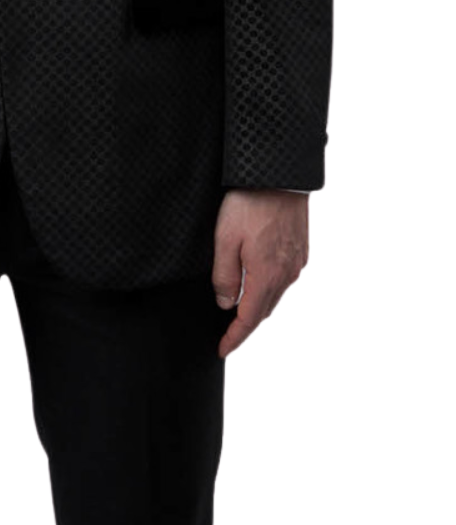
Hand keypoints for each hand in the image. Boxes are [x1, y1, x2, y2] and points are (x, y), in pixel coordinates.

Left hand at [212, 189, 308, 357]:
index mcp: (267, 275)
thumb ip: (224, 276)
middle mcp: (286, 274)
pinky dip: (270, 287)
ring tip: (239, 309)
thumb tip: (225, 303)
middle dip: (245, 324)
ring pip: (275, 295)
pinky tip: (258, 281)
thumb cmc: (249, 203)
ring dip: (258, 305)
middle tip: (226, 332)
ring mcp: (297, 262)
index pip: (249, 319)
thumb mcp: (224, 239)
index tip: (222, 349)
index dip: (234, 338)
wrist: (279, 174)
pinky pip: (284, 278)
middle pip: (264, 310)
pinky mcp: (301, 249)